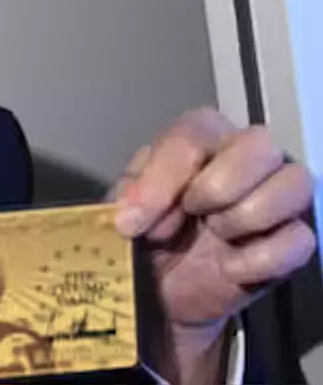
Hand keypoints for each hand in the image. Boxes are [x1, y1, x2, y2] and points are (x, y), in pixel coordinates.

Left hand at [111, 108, 315, 383]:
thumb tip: (133, 214)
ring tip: (214, 234)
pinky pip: (298, 240)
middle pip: (258, 144)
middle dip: (217, 187)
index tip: (131, 220)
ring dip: (241, 218)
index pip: (194, 135)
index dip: (162, 180)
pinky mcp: (296, 240)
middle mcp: (250, 155)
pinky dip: (257, 260)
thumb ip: (130, 198)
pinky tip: (229, 268)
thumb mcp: (123, 207)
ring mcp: (282, 196)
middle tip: (190, 213)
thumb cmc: (147, 231)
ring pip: (293, 184)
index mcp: (203, 136)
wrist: (164, 287)